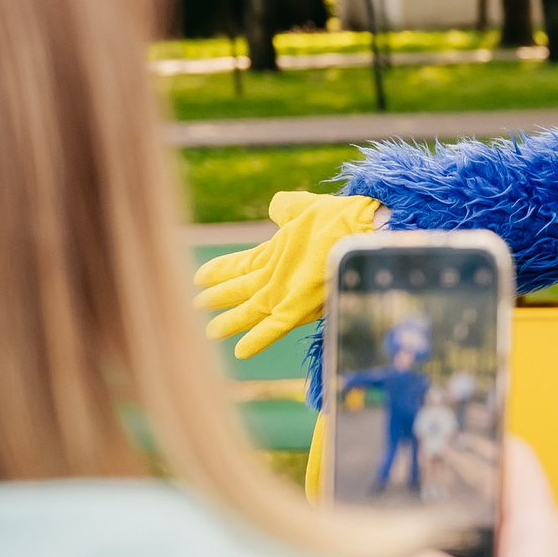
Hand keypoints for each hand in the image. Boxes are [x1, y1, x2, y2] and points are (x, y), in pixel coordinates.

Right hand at [193, 190, 382, 357]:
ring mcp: (287, 292)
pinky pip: (273, 325)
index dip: (221, 270)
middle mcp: (278, 275)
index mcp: (277, 253)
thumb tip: (274, 204)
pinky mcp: (299, 306)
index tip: (199, 276)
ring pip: (252, 310)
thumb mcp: (303, 208)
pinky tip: (241, 351)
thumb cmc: (337, 217)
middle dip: (220, 297)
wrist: (362, 229)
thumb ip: (286, 207)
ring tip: (210, 333)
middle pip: (242, 289)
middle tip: (196, 305)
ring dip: (232, 321)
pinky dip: (258, 338)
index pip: (242, 264)